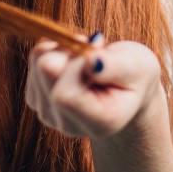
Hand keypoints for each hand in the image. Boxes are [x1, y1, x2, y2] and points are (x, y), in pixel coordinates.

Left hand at [25, 34, 165, 140]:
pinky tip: (75, 60)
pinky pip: (35, 60)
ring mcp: (50, 114)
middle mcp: (69, 124)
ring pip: (38, 62)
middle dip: (70, 49)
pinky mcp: (38, 100)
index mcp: (99, 122)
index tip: (98, 51)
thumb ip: (115, 67)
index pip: (65, 95)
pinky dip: (55, 50)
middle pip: (46, 71)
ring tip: (88, 56)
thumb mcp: (137, 67)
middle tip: (95, 46)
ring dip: (63, 49)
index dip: (77, 64)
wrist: (126, 89)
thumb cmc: (136, 76)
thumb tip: (90, 61)